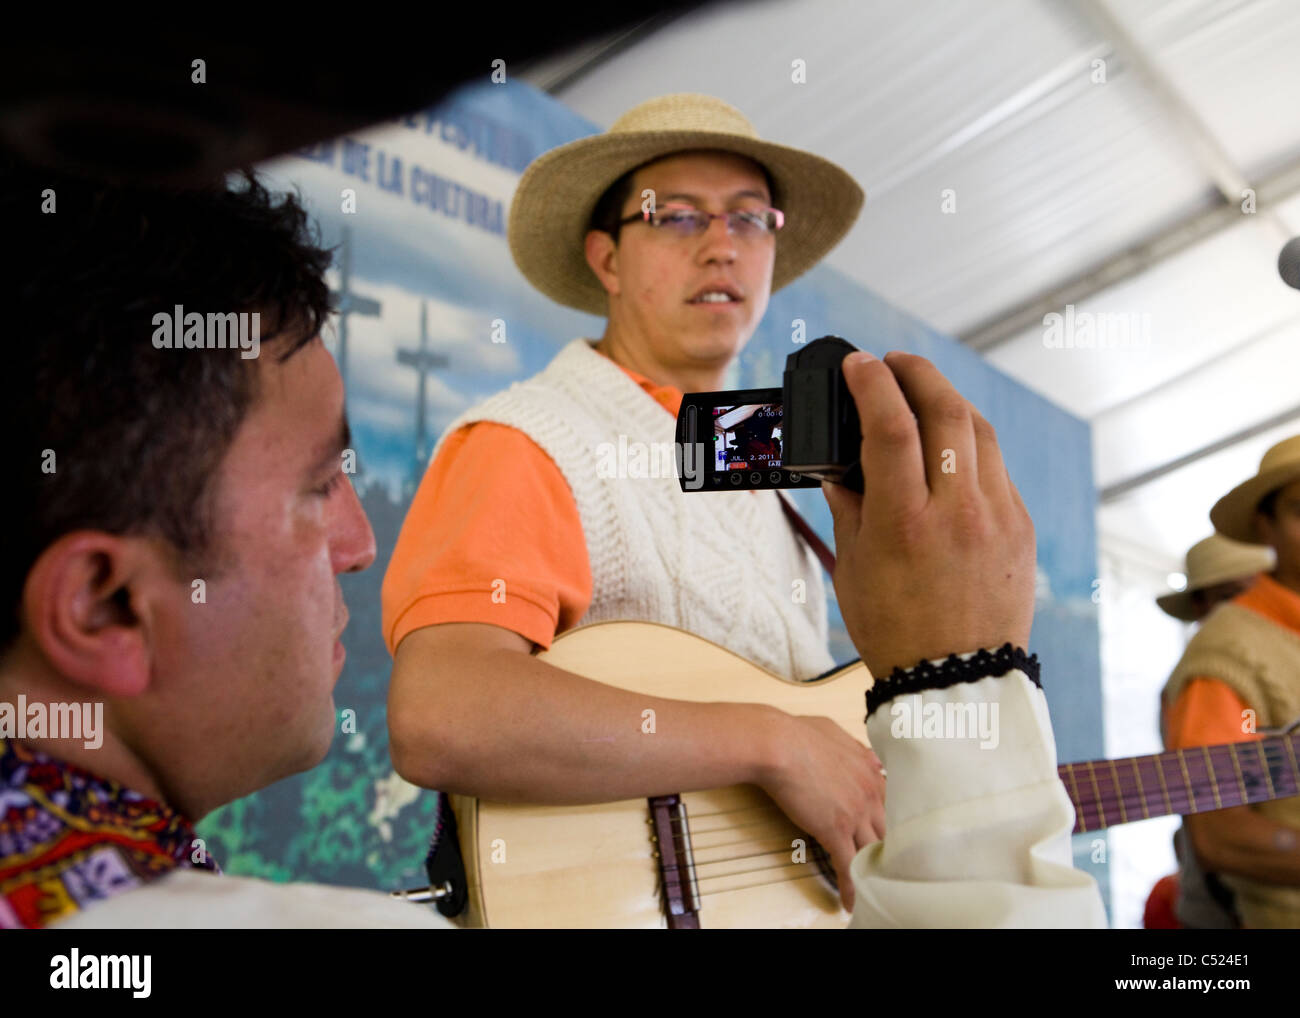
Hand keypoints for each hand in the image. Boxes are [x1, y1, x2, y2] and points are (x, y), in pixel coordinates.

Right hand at [758, 713, 885, 911]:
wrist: (777, 743)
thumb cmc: (795, 733)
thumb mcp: (833, 732)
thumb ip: (855, 748)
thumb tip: (867, 755)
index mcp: (870, 769)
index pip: (893, 802)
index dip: (893, 822)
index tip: (891, 836)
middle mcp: (869, 792)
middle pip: (890, 830)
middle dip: (890, 850)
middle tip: (888, 867)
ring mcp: (855, 812)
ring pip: (873, 851)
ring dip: (874, 872)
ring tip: (876, 889)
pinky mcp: (835, 829)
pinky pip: (848, 866)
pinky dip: (851, 887)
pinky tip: (851, 902)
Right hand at [823, 351, 1034, 679]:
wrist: (957, 682)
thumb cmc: (895, 630)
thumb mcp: (853, 567)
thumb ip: (850, 507)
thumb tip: (843, 465)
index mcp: (905, 523)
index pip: (891, 427)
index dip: (872, 384)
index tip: (858, 364)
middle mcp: (958, 512)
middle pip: (946, 411)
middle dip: (917, 373)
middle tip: (894, 363)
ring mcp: (997, 517)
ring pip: (979, 431)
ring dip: (948, 400)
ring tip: (923, 392)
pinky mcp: (1021, 528)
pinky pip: (997, 468)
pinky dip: (971, 444)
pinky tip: (951, 445)